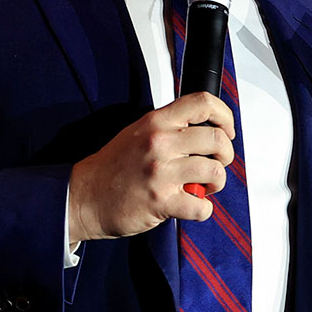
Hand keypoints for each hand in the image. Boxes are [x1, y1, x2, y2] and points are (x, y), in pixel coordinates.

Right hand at [67, 92, 234, 243]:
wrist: (84, 197)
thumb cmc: (113, 167)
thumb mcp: (138, 132)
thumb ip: (169, 127)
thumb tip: (203, 128)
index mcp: (156, 122)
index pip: (202, 102)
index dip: (224, 115)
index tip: (227, 129)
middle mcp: (159, 143)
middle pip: (216, 138)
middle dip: (226, 155)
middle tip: (217, 163)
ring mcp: (160, 172)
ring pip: (215, 171)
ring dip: (217, 182)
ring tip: (204, 186)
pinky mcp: (160, 201)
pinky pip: (201, 206)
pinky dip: (203, 209)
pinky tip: (191, 205)